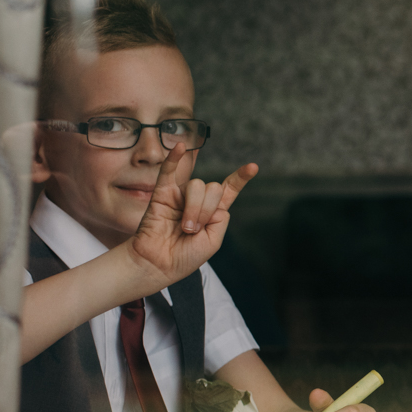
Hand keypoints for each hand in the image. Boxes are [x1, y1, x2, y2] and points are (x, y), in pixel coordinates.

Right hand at [125, 146, 257, 289]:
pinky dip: (174, 158)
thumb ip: (220, 219)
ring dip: (194, 209)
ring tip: (184, 227)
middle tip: (193, 230)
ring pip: (197, 186)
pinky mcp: (162, 194)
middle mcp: (198, 201)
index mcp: (213, 212)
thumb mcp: (213, 241)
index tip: (253, 167)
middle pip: (213, 189)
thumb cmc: (185, 256)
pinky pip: (169, 171)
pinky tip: (179, 147)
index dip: (240, 178)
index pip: (229, 190)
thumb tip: (211, 201)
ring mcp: (180, 196)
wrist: (159, 264)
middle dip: (207, 210)